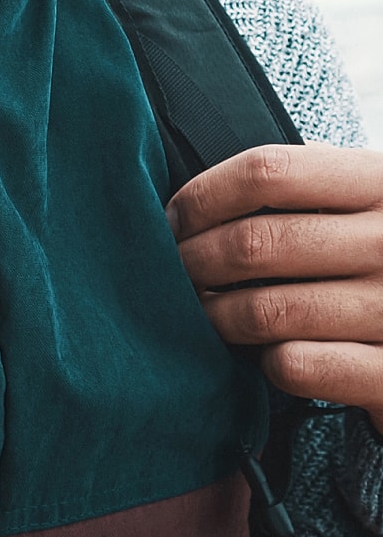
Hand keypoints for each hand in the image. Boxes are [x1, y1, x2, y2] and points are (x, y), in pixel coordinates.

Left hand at [168, 143, 382, 433]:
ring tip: (205, 313)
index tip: (174, 220)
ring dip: (217, 315)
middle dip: (194, 260)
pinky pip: (299, 366)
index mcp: (380, 183)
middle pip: (255, 242)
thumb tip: (208, 190)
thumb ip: (314, 177)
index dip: (204, 195)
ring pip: (267, 310)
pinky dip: (267, 362)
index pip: (268, 170)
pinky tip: (267, 355)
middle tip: (176, 273)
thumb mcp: (370, 197)